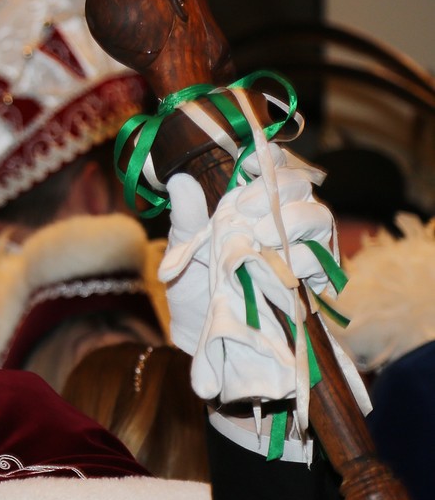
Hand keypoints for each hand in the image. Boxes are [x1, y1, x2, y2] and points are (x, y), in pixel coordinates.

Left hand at [157, 144, 340, 404]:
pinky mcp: (316, 281)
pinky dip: (299, 259)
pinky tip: (278, 265)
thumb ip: (186, 219)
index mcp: (251, 206)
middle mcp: (282, 221)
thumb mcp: (182, 255)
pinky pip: (321, 259)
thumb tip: (178, 179)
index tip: (251, 164)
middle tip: (245, 210)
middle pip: (299, 185)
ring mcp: (303, 248)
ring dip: (288, 222)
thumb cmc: (195, 292)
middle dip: (273, 192)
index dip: (268, 158)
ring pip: (317, 216)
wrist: (208, 341)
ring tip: (256, 240)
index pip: (272, 165)